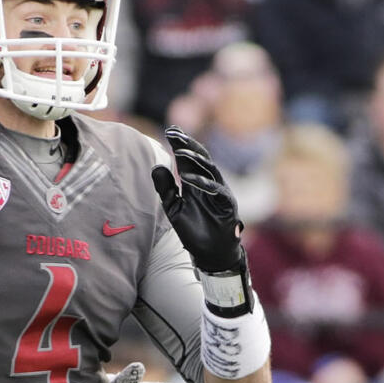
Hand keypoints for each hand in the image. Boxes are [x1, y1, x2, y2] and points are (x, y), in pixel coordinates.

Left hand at [151, 126, 244, 272]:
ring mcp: (220, 193)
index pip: (188, 158)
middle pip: (200, 158)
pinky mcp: (227, 205)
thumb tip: (156, 166)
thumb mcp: (173, 207)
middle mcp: (209, 183)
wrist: (209, 253)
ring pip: (210, 169)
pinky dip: (204, 183)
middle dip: (187, 144)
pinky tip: (189, 177)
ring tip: (180, 150)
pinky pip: (217, 190)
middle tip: (174, 132)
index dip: (180, 144)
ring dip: (195, 159)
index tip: (170, 129)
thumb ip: (165, 188)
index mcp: (196, 182)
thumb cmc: (193, 229)